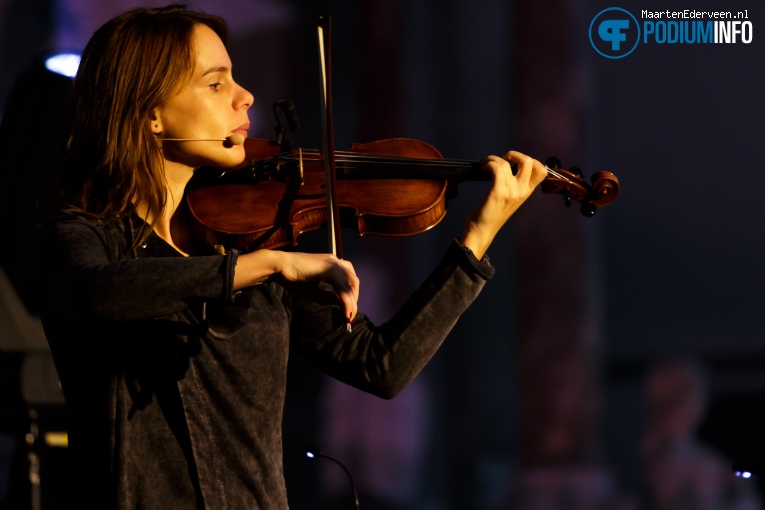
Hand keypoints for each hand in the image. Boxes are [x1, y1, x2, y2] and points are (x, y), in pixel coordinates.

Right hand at [235, 250, 358, 323]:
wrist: (279, 267)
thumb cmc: (292, 277)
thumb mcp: (313, 290)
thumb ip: (327, 296)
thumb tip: (341, 303)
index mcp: (332, 264)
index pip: (348, 281)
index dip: (350, 297)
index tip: (348, 313)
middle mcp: (336, 262)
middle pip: (354, 281)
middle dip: (354, 300)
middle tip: (349, 315)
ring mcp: (334, 263)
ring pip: (352, 284)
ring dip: (352, 301)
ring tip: (348, 315)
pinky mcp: (330, 269)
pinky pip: (343, 287)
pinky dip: (346, 300)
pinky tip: (344, 311)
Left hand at [459, 150, 546, 257]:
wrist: (482, 231)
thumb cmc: (492, 214)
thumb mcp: (511, 199)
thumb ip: (515, 185)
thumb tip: (510, 166)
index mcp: (527, 192)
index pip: (542, 171)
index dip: (531, 160)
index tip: (515, 162)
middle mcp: (522, 191)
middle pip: (528, 161)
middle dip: (513, 154)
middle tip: (501, 161)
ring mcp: (511, 192)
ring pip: (506, 162)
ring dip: (492, 159)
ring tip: (485, 165)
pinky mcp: (498, 192)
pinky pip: (497, 168)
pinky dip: (488, 163)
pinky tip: (483, 168)